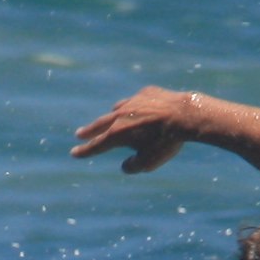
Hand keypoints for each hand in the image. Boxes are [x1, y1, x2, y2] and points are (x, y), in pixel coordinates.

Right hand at [70, 87, 204, 173]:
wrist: (185, 115)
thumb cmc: (166, 142)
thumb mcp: (149, 162)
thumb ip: (133, 166)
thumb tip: (126, 165)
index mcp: (117, 134)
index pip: (96, 145)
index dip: (84, 151)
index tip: (74, 153)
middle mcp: (121, 115)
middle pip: (101, 124)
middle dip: (90, 131)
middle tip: (80, 134)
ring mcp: (134, 101)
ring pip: (118, 109)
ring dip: (113, 115)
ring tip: (110, 118)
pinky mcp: (148, 92)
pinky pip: (137, 100)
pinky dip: (135, 106)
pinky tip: (140, 109)